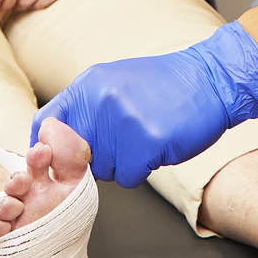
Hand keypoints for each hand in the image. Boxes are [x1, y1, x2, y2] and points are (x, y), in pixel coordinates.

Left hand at [32, 20, 257, 185]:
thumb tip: (55, 141)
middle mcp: (100, 101)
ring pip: (103, 170)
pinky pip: (127, 177)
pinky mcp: (146, 143)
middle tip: (125, 140)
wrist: (211, 80)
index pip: (46, 124)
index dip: (47, 148)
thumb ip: (86, 108)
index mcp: (89, 85)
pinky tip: (158, 146)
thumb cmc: (166, 85)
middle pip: (75, 156)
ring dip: (123, 163)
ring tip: (145, 136)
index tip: (57, 160)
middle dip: (97, 157)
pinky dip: (143, 169)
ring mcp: (123, 122)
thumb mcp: (115, 82)